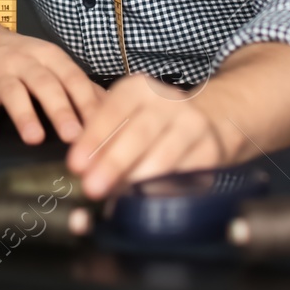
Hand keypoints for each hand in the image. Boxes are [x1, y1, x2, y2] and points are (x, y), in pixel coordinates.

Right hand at [0, 28, 105, 144]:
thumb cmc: (18, 59)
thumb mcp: (50, 64)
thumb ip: (78, 86)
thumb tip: (112, 108)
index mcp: (49, 58)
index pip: (73, 79)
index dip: (88, 102)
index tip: (103, 126)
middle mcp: (25, 63)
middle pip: (46, 85)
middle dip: (61, 110)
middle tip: (74, 136)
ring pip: (13, 92)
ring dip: (24, 115)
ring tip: (34, 138)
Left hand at [64, 41, 289, 199]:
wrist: (212, 117)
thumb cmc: (154, 121)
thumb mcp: (126, 114)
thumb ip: (100, 134)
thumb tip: (78, 165)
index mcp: (138, 89)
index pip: (112, 111)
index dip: (94, 138)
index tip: (77, 164)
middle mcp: (168, 102)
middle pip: (140, 132)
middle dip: (114, 162)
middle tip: (93, 186)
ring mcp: (192, 126)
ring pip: (165, 154)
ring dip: (140, 179)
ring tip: (118, 198)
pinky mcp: (210, 151)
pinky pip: (187, 172)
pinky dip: (167, 188)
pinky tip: (149, 200)